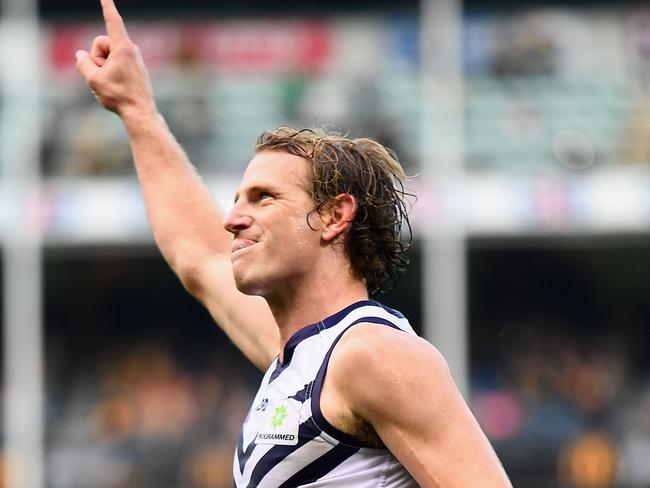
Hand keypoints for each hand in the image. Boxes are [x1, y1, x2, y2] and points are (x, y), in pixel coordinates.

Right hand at [76, 0, 155, 118]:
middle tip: (103, 76)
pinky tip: (117, 90)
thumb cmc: (119, 96)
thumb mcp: (93, 79)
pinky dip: (110, 75)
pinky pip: (115, 66)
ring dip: (103, 69)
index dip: (108, 7)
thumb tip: (81, 55)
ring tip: (111, 85)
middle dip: (96, 58)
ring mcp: (135, 60)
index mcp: (123, 48)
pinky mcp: (135, 69)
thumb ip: (82, 63)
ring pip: (107, 57)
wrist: (140, 113)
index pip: (113, 22)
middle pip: (101, 44)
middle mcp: (132, 50)